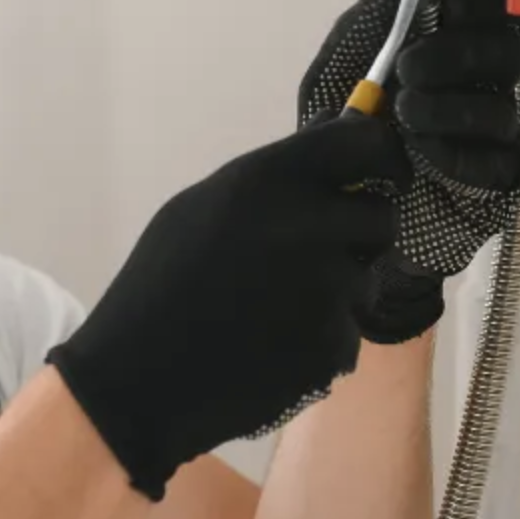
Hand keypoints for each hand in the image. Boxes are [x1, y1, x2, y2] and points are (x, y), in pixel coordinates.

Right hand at [46, 112, 410, 499]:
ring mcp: (326, 288)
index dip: (380, 154)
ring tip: (273, 311)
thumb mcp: (200, 208)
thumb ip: (274, 176)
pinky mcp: (332, 344)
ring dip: (338, 293)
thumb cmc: (161, 285)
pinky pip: (346, 332)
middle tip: (319, 254)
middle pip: (382, 216)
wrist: (138, 381)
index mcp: (269, 180)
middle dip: (361, 234)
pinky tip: (271, 349)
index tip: (379, 171)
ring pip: (366, 281)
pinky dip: (320, 341)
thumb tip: (332, 137)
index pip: (363, 141)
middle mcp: (307, 225)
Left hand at [296, 0, 519, 342]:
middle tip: (408, 68)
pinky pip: (500, 160)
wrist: (333, 211)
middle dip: (458, 52)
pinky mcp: (497, 182)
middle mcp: (480, 83)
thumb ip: (363, 24)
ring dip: (450, 106)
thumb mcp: (335, 72)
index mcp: (449, 43)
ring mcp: (493, 133)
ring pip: (501, 106)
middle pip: (508, 49)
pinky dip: (460, 153)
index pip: (493, 4)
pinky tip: (424, 154)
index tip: (448, 5)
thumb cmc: (338, 135)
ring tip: (404, 116)